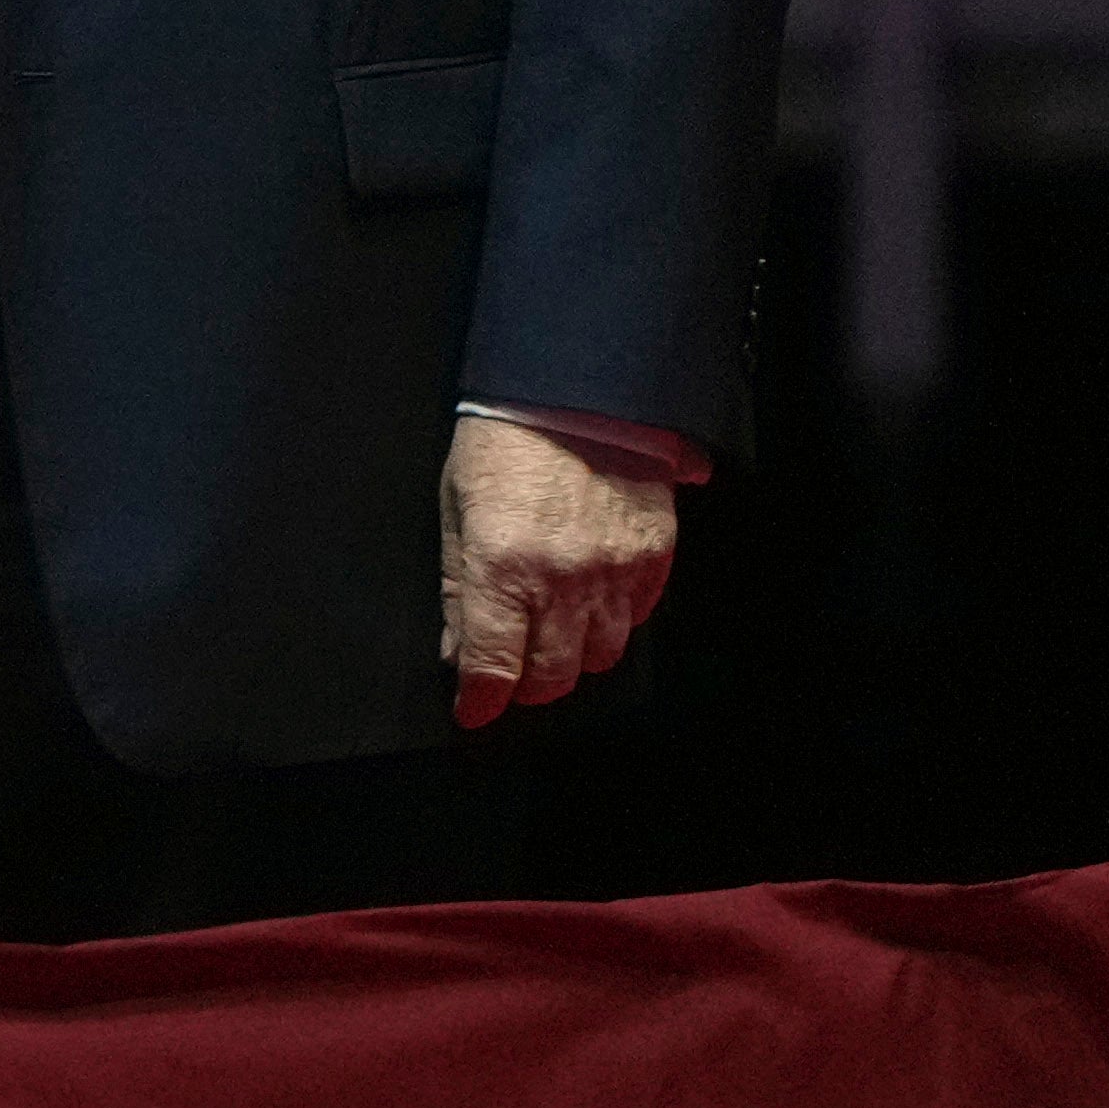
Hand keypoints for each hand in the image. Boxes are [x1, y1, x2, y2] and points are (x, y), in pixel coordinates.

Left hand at [439, 417, 681, 726]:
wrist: (576, 396)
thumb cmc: (504, 445)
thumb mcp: (455, 512)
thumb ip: (455, 587)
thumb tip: (458, 648)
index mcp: (501, 567)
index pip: (495, 664)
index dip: (481, 700)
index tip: (473, 710)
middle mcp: (562, 580)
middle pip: (553, 674)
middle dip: (526, 685)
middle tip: (510, 674)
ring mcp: (614, 572)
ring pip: (600, 656)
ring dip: (571, 657)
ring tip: (551, 635)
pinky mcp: (653, 558)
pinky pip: (637, 619)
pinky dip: (611, 624)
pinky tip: (589, 603)